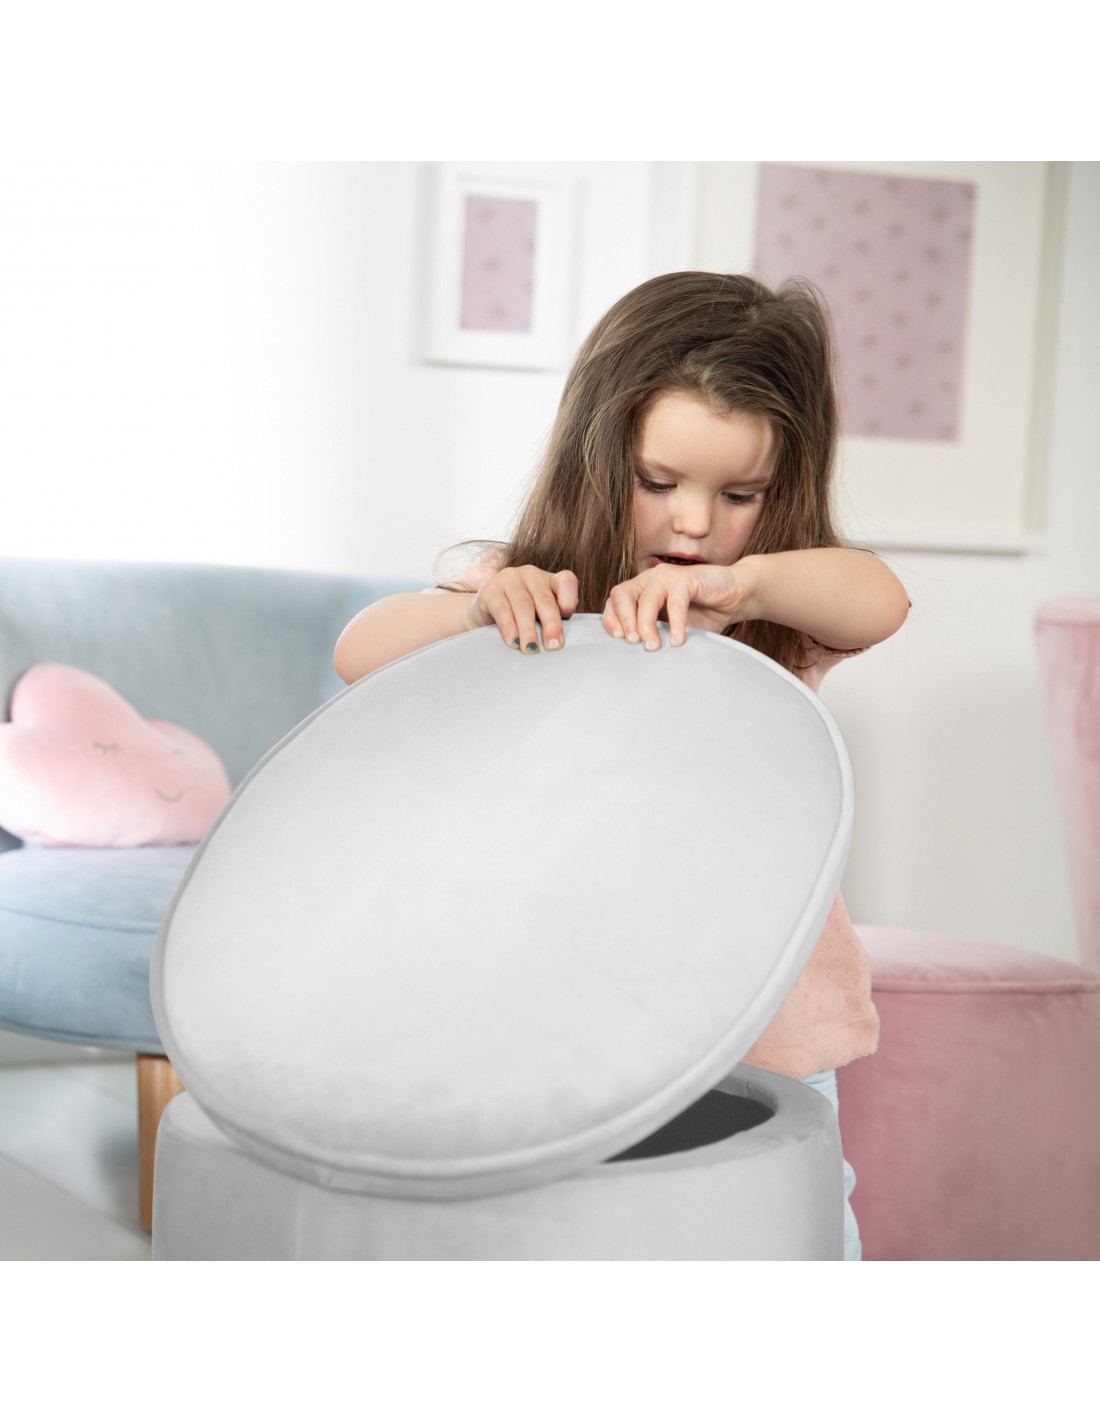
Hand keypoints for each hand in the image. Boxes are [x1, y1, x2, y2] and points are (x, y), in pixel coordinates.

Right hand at [464, 565, 578, 651]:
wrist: (486, 615)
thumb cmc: (522, 619)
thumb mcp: (542, 617)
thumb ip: (555, 622)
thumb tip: (561, 643)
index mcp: (550, 580)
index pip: (566, 581)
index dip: (569, 598)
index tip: (568, 616)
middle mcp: (531, 575)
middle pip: (544, 599)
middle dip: (551, 624)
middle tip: (553, 646)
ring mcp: (509, 579)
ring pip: (523, 605)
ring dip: (528, 630)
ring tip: (531, 650)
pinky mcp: (490, 590)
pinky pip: (502, 609)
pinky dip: (509, 628)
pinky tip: (513, 642)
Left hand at [603, 562, 755, 649]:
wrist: (734, 597)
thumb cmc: (701, 615)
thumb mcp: (671, 629)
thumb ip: (654, 636)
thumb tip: (634, 661)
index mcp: (640, 591)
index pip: (613, 602)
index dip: (611, 620)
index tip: (618, 642)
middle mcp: (648, 581)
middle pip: (621, 595)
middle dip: (624, 621)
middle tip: (633, 644)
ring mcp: (666, 576)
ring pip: (645, 599)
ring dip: (646, 625)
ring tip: (655, 646)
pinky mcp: (686, 578)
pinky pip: (675, 602)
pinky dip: (675, 623)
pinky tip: (679, 640)